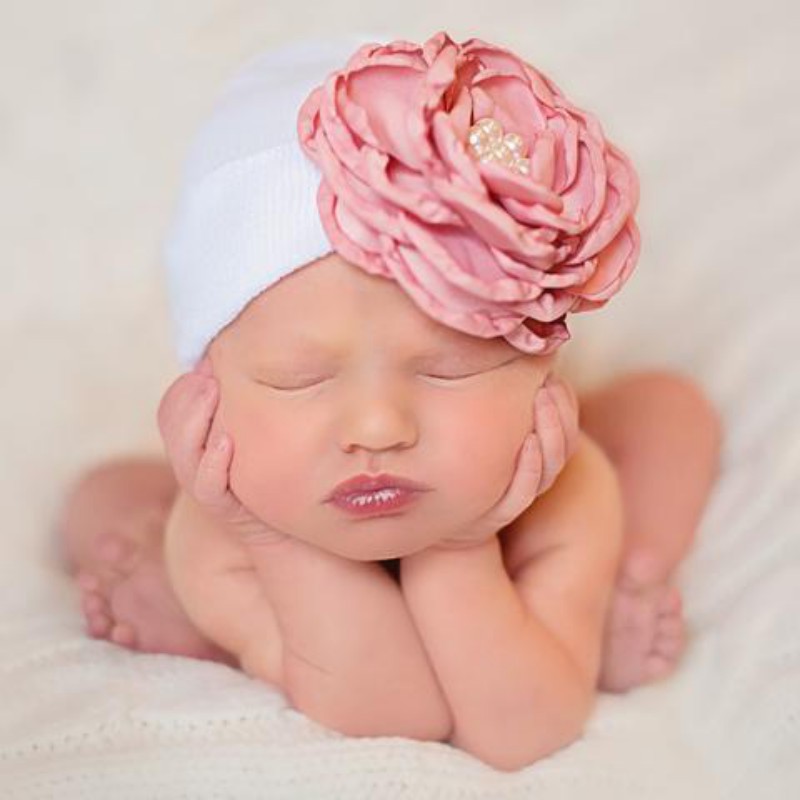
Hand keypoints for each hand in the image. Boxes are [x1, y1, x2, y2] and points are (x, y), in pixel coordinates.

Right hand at [156, 356, 290, 546]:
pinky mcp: (226, 510)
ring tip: (212, 391)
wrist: (295, 530)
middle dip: (187, 394)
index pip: (174, 404)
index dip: (187, 383)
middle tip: (209, 371)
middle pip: (171, 420)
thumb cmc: (283, 468)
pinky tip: (226, 441)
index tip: (211, 358)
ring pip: (184, 451)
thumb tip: (257, 347)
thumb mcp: (266, 424)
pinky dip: (212, 462)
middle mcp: (197, 460)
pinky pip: (207, 486)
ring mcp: (208, 484)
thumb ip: (253, 397)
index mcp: (201, 436)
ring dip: (195, 419)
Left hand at [431, 372, 579, 550]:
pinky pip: (522, 494)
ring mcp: (515, 496)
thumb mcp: (475, 428)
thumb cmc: (455, 461)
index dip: (566, 402)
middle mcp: (531, 475)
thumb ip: (488, 401)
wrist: (431, 516)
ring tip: (542, 399)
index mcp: (533, 454)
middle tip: (550, 383)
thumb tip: (491, 358)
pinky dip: (529, 468)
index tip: (554, 374)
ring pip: (549, 467)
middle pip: (563, 445)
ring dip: (550, 432)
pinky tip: (527, 441)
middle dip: (561, 412)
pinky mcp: (496, 514)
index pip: (565, 427)